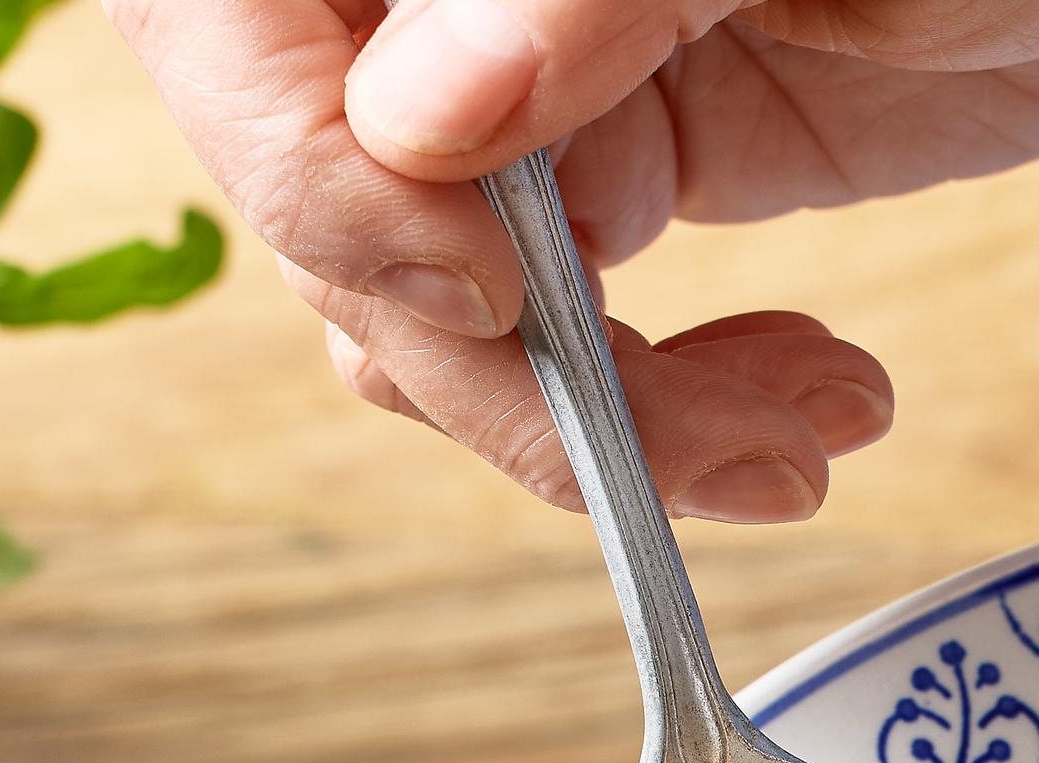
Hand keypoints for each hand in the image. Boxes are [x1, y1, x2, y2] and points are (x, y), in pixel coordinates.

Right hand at [104, 0, 1038, 509]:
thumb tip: (421, 121)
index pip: (231, 33)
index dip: (322, 179)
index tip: (493, 287)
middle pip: (325, 200)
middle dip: (497, 362)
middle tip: (690, 445)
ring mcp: (516, 76)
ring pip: (427, 303)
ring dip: (593, 420)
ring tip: (798, 437)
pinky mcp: (623, 165)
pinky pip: (558, 335)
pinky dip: (665, 418)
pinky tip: (807, 407)